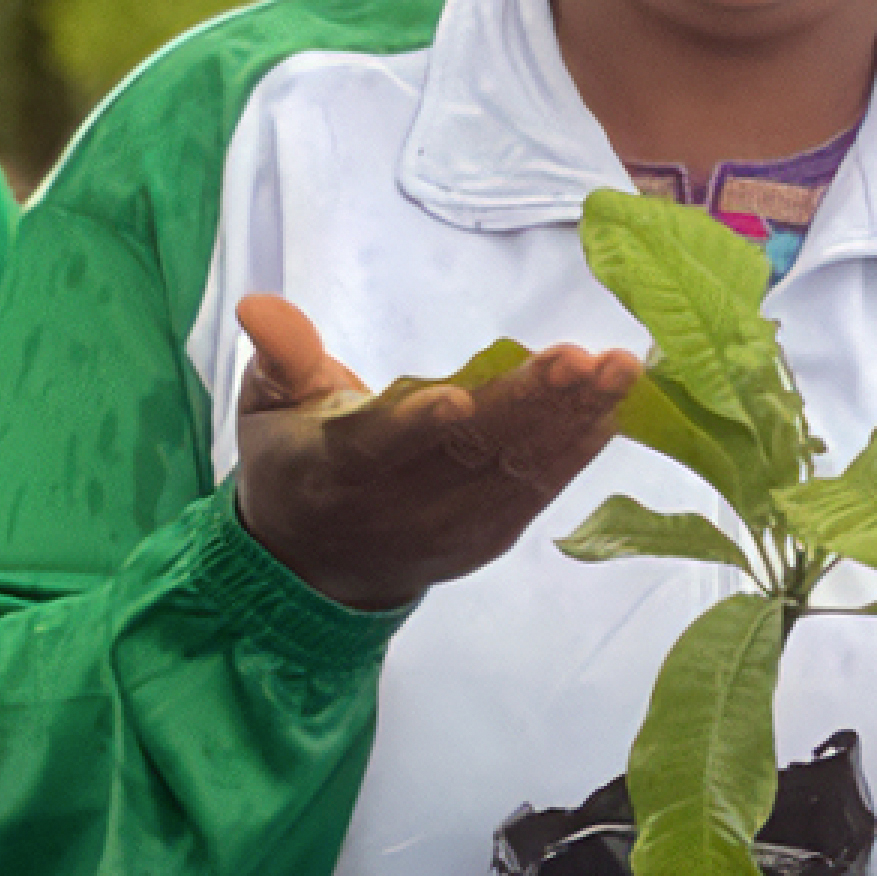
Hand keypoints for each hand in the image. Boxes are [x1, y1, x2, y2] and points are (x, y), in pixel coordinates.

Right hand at [232, 293, 640, 613]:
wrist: (318, 569)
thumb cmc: (294, 465)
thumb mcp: (267, 409)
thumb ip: (280, 357)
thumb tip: (259, 306)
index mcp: (332, 471)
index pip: (376, 448)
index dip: (414, 427)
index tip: (458, 394)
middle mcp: (396, 509)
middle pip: (466, 456)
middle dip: (527, 405)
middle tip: (579, 359)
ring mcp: (449, 529)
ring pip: (514, 472)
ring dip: (571, 421)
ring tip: (617, 372)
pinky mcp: (488, 539)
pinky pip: (538, 493)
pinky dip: (577, 451)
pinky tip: (613, 410)